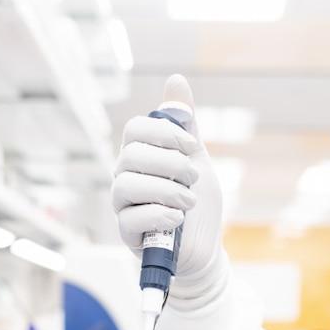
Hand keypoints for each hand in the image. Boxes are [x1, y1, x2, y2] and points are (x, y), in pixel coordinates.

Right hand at [111, 75, 229, 309]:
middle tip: (193, 177)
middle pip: (130, 155)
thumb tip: (176, 80)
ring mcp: (124, 207)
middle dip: (169, 162)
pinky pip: (130, 219)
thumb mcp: (196, 159)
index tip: (191, 146)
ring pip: (126, 185)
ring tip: (189, 200)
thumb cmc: (197, 204)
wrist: (206, 248)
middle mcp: (126, 178)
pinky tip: (178, 217)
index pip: (135, 129)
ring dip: (165, 189)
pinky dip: (158, 214)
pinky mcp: (128, 235)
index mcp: (141, 156)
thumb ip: (185, 124)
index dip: (163, 133)